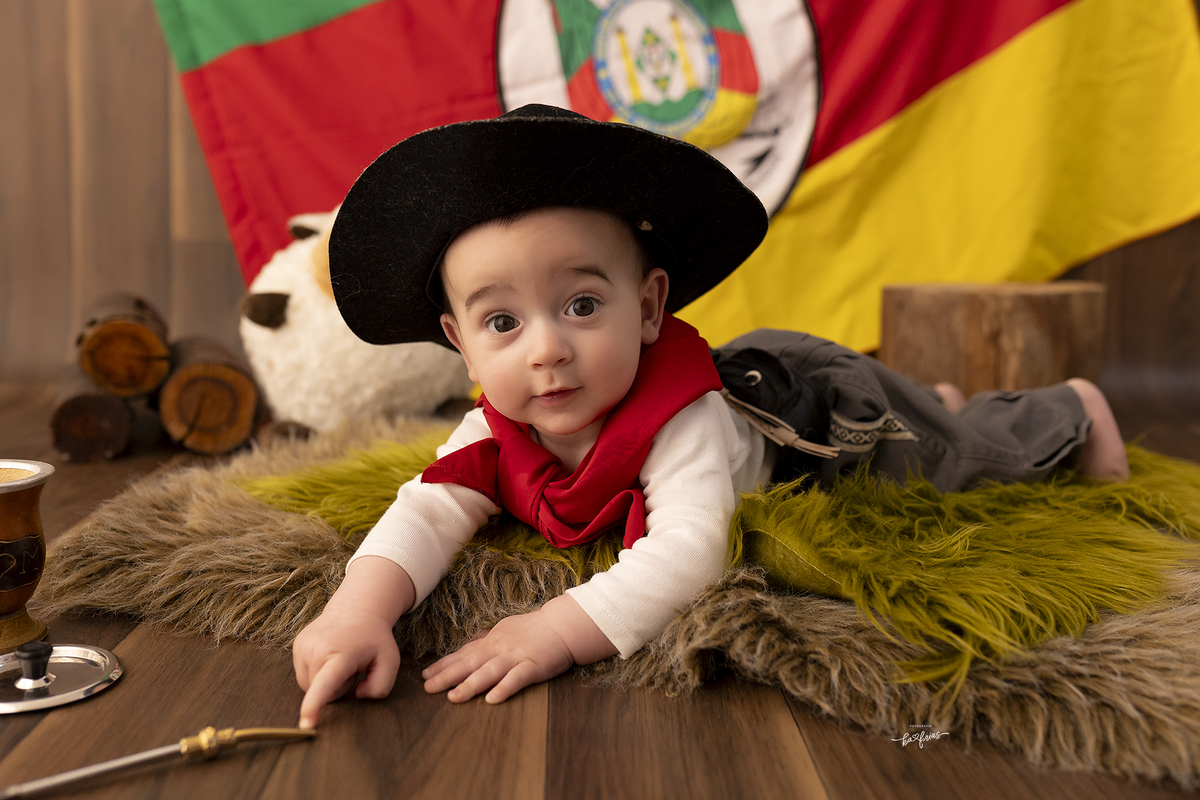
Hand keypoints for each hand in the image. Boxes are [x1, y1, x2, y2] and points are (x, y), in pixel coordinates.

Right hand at [292, 556, 415, 728]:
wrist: (356, 610)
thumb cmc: (374, 639)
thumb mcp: (390, 661)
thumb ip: (381, 685)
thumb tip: (357, 694)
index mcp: (341, 655)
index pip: (326, 684)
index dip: (314, 705)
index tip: (306, 724)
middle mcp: (317, 650)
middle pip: (323, 693)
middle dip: (339, 688)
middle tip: (352, 667)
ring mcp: (303, 647)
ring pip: (310, 687)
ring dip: (326, 682)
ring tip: (340, 661)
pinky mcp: (296, 647)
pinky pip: (304, 676)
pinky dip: (317, 674)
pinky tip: (329, 658)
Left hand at [421, 594, 616, 703]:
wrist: (563, 625)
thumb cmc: (534, 628)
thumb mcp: (506, 629)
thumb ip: (488, 639)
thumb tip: (470, 643)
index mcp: (492, 641)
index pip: (464, 653)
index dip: (444, 664)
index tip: (424, 675)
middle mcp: (500, 648)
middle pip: (470, 663)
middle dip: (448, 676)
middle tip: (428, 688)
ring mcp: (516, 657)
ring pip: (489, 671)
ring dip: (471, 684)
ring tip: (454, 697)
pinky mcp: (533, 666)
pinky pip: (517, 678)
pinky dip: (504, 688)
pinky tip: (492, 699)